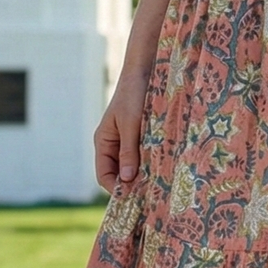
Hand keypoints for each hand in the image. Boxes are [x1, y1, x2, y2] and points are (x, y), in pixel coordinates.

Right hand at [93, 64, 151, 192]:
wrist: (146, 70)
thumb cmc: (134, 95)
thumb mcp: (131, 124)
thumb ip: (129, 151)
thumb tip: (126, 179)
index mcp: (103, 142)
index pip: (104, 175)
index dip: (116, 188)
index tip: (133, 197)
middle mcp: (114, 145)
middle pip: (119, 174)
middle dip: (131, 184)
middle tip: (150, 195)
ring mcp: (128, 141)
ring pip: (133, 166)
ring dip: (143, 175)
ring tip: (158, 184)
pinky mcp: (143, 136)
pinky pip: (144, 156)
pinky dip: (151, 163)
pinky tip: (164, 168)